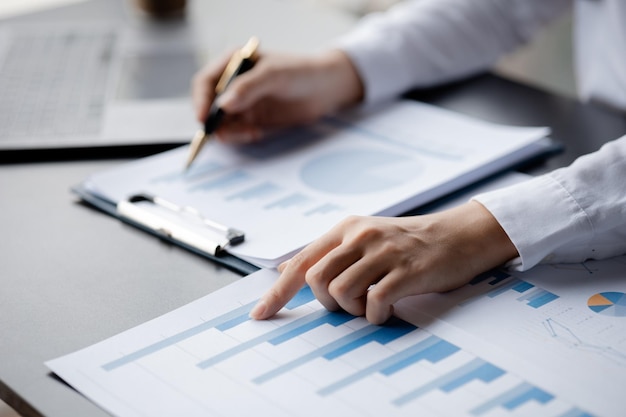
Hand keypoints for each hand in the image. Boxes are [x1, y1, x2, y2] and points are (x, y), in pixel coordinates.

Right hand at [191, 49, 363, 143]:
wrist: (327, 88)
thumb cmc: (302, 72)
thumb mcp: (274, 75)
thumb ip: (248, 88)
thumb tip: (222, 105)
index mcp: (233, 63)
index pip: (206, 82)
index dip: (200, 100)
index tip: (204, 119)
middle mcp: (234, 83)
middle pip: (209, 105)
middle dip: (214, 121)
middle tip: (225, 134)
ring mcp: (242, 102)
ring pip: (221, 122)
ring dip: (229, 132)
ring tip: (250, 132)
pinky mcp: (253, 118)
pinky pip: (236, 131)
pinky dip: (240, 136)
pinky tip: (256, 133)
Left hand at [250, 201, 518, 324]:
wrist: (459, 235)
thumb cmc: (409, 243)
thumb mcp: (366, 238)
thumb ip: (330, 254)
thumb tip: (288, 270)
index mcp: (347, 229)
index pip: (301, 262)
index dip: (277, 292)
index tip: (260, 315)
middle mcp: (360, 236)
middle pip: (316, 279)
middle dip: (327, 302)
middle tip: (350, 303)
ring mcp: (383, 252)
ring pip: (340, 291)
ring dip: (352, 309)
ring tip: (371, 304)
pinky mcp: (406, 270)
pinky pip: (373, 302)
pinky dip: (375, 315)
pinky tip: (387, 309)